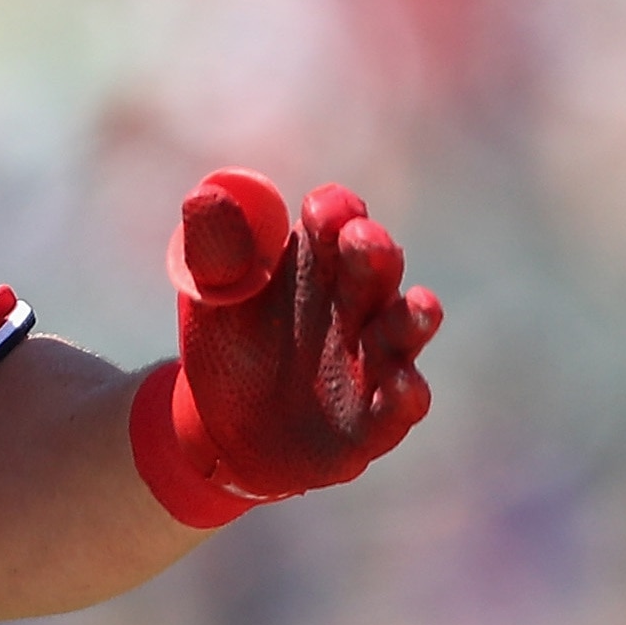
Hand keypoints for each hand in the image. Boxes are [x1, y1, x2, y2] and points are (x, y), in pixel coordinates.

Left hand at [131, 169, 442, 527]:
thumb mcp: (211, 295)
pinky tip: (402, 384)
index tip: (323, 211)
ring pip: (401, 330)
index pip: (333, 220)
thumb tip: (206, 195)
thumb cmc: (230, 345)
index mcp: (313, 260)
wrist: (225, 429)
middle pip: (372, 267)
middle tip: (363, 238)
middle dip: (372, 252)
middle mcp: (353, 302)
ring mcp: (370, 359)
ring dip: (410, 317)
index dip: (333, 212)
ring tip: (419, 303)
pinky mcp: (374, 418)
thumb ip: (214, 249)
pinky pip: (397, 404)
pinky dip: (404, 394)